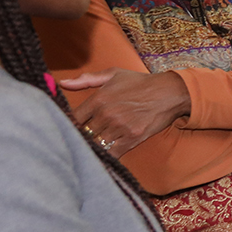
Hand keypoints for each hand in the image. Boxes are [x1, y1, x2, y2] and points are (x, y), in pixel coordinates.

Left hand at [64, 69, 190, 154]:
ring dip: (92, 147)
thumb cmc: (140, 83)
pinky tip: (103, 156)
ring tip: (89, 149)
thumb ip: (86, 79)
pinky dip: (106, 156)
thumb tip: (63, 83)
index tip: (71, 127)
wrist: (169, 93)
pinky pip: (112, 153)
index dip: (70, 124)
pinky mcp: (132, 139)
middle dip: (81, 137)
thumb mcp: (113, 74)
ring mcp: (119, 128)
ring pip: (96, 144)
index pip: (74, 118)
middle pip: (83, 133)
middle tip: (78, 140)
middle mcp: (107, 114)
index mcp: (99, 99)